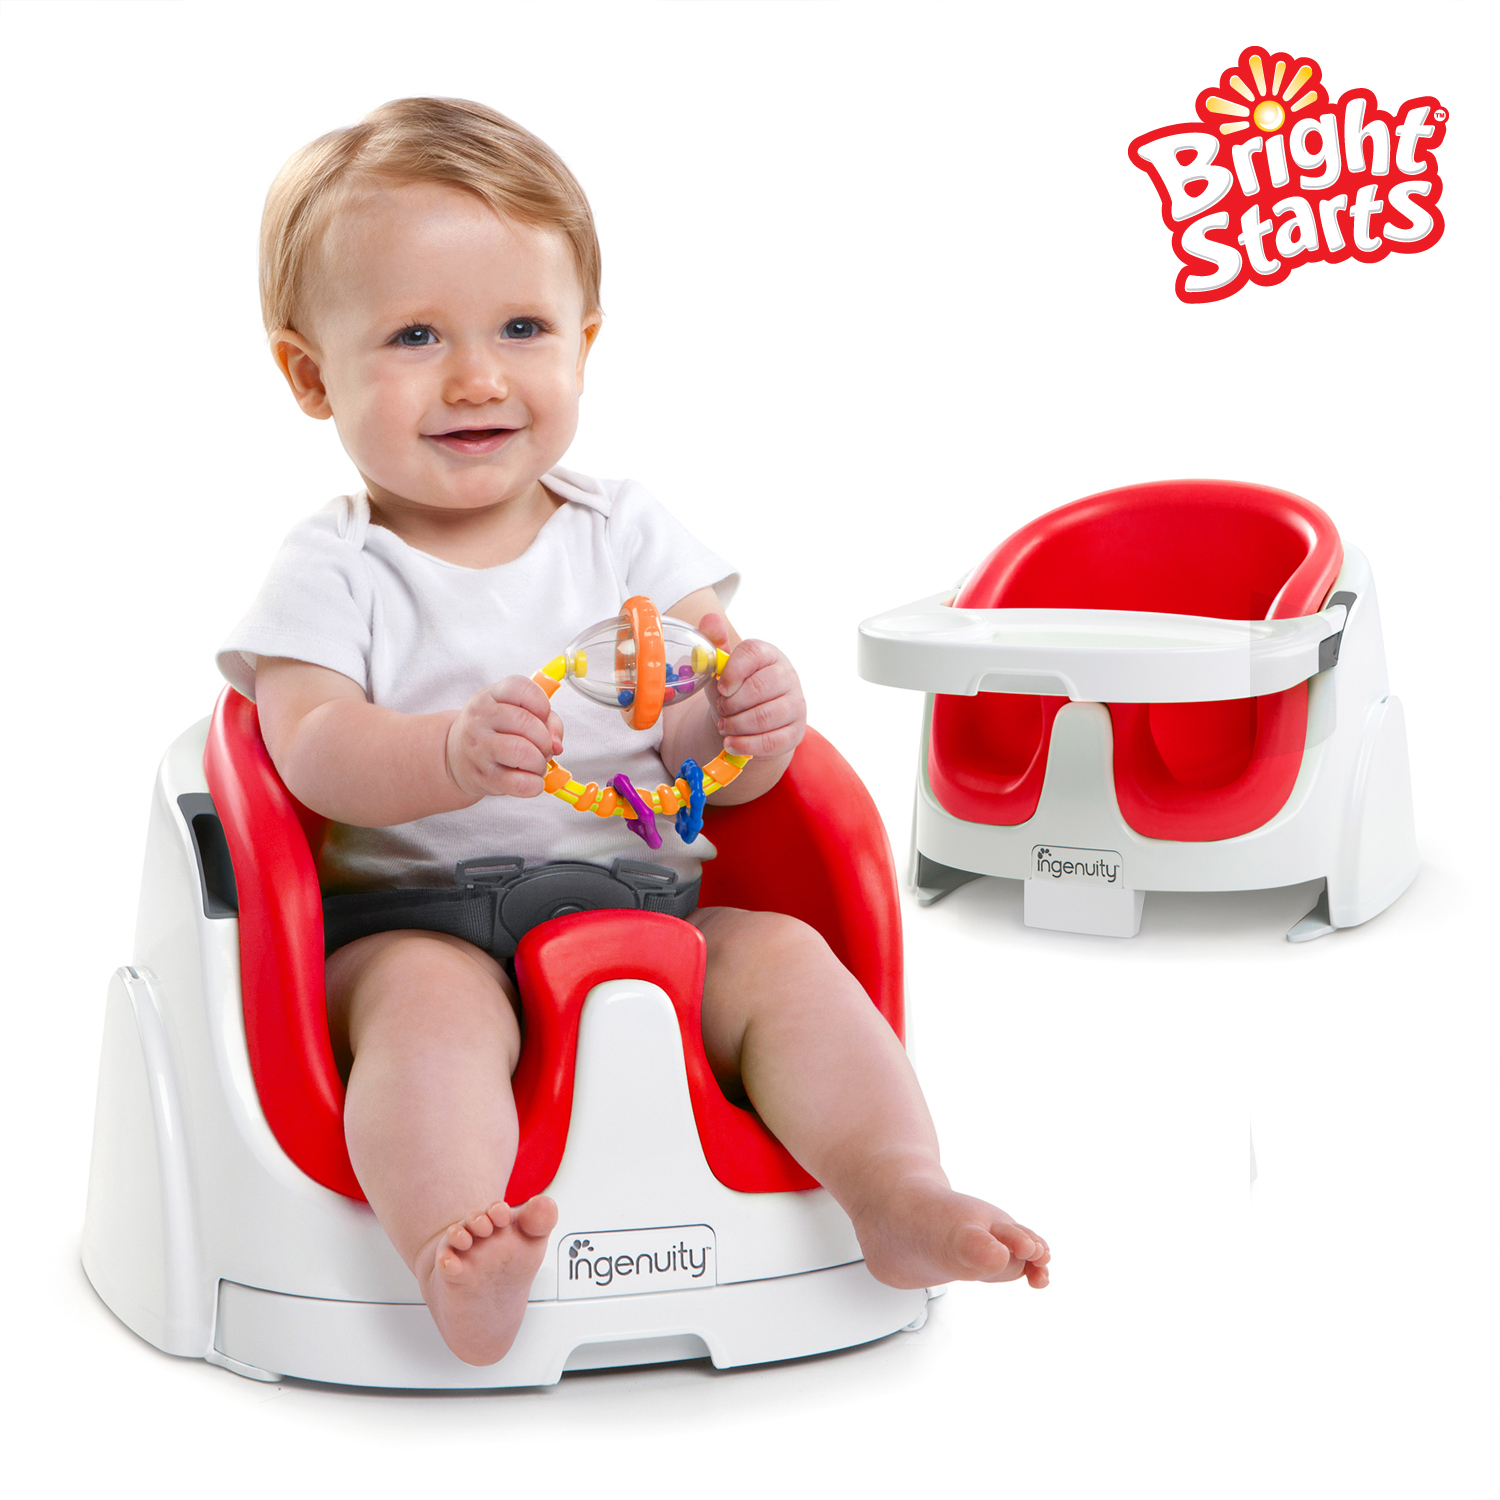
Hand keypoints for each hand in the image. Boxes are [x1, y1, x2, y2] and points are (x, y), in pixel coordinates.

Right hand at [446, 676, 563, 798]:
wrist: (454, 757)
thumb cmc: (493, 732)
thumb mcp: (512, 712)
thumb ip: (545, 720)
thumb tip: (556, 743)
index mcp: (490, 696)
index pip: (521, 688)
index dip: (542, 704)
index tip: (542, 717)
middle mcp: (480, 719)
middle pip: (526, 722)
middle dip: (545, 739)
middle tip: (543, 748)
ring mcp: (480, 749)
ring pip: (522, 752)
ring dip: (539, 762)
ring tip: (536, 764)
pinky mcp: (484, 778)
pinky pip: (519, 783)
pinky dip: (534, 784)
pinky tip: (531, 780)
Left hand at [701, 614, 806, 759]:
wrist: (750, 722)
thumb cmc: (736, 691)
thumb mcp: (722, 670)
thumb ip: (715, 646)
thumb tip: (710, 619)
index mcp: (768, 655)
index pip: (753, 653)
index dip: (732, 671)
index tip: (721, 687)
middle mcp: (787, 676)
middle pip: (759, 688)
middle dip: (732, 704)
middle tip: (720, 710)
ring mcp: (796, 705)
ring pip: (765, 717)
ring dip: (736, 725)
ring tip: (723, 726)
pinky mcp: (796, 732)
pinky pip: (772, 741)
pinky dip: (747, 745)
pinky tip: (731, 743)